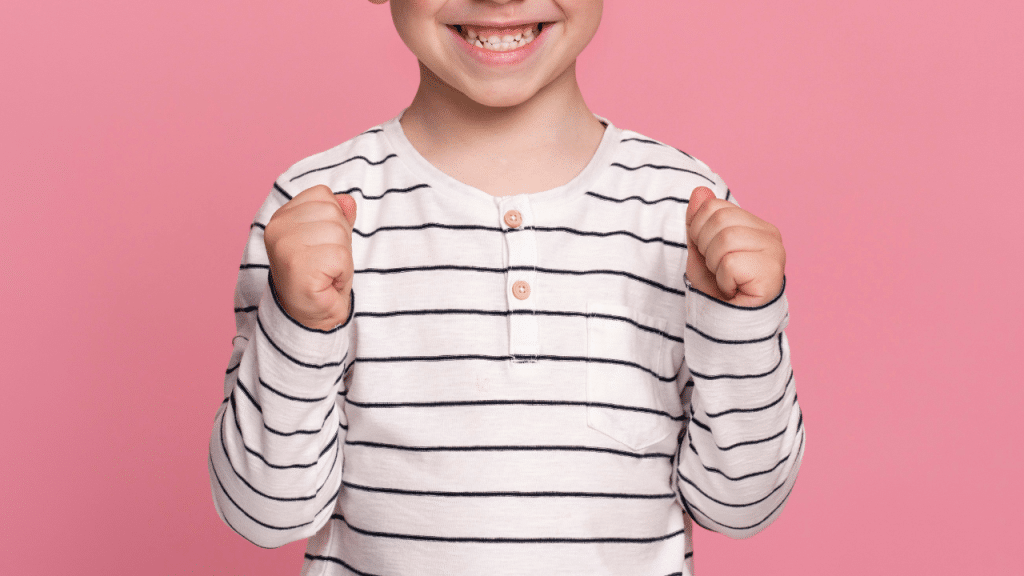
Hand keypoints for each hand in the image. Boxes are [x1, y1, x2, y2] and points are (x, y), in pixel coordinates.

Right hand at [264, 185, 357, 329]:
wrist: (311, 319)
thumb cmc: (320, 278)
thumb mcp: (331, 239)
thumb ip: (338, 216)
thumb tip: (348, 200)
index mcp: (281, 216)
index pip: (323, 195)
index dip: (333, 221)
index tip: (320, 246)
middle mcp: (277, 227)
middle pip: (333, 212)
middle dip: (340, 240)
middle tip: (326, 264)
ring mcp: (285, 246)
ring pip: (339, 233)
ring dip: (343, 257)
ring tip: (327, 273)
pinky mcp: (298, 265)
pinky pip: (341, 255)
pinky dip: (343, 272)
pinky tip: (328, 282)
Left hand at [685, 186, 784, 306]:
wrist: (728, 324)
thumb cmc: (717, 289)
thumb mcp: (700, 250)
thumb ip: (699, 221)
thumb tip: (699, 191)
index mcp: (755, 225)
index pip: (713, 206)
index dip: (698, 231)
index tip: (709, 255)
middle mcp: (771, 235)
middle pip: (718, 220)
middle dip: (705, 248)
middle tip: (718, 270)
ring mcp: (775, 253)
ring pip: (725, 240)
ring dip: (714, 265)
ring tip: (726, 280)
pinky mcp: (772, 273)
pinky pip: (730, 262)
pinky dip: (724, 279)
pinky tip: (735, 290)